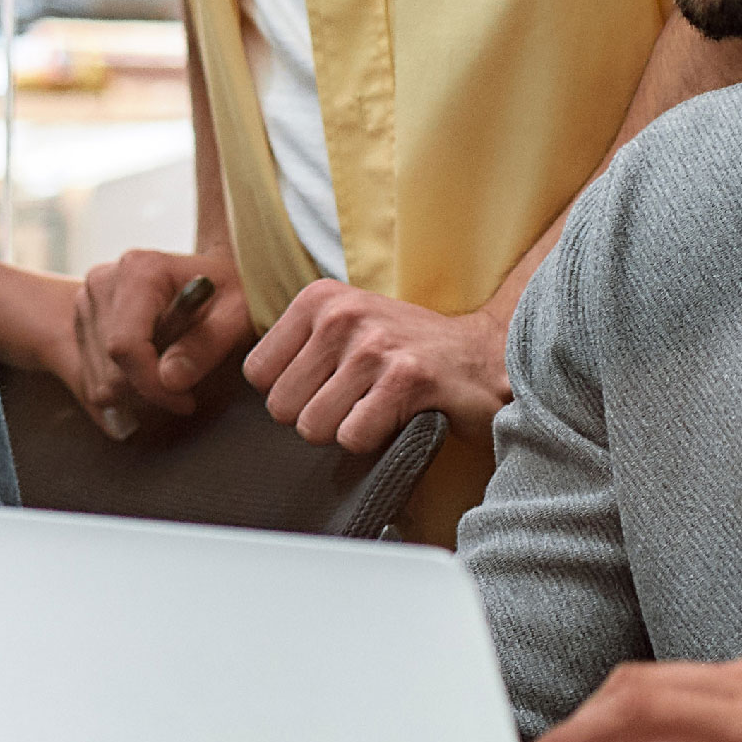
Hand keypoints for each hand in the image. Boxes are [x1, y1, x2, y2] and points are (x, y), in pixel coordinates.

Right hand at [57, 247, 247, 435]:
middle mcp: (103, 282)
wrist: (213, 278)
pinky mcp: (82, 321)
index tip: (185, 401)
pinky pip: (90, 379)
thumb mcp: (236, 315)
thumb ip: (206, 346)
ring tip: (169, 379)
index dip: (151, 385)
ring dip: (134, 397)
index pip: (124, 346)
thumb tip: (169, 380)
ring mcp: (87, 302)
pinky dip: (120, 394)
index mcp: (139, 271)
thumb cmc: (230, 291)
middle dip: (148, 393)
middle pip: (110, 368)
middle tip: (185, 393)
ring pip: (98, 380)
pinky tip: (149, 379)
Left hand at [244, 276, 507, 450]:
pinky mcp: (407, 379)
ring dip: (348, 431)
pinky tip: (401, 418)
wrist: (490, 356)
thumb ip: (297, 350)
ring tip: (380, 407)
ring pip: (315, 426)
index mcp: (319, 299)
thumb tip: (252, 392)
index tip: (330, 384)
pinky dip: (377, 441)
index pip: (258, 374)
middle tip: (359, 401)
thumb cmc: (409, 351)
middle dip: (318, 417)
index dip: (292, 393)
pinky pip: (354, 437)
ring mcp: (375, 345)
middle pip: (281, 406)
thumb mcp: (346, 329)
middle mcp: (342, 315)